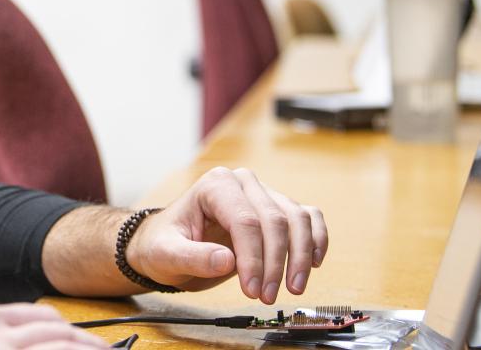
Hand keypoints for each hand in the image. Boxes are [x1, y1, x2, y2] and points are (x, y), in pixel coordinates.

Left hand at [125, 167, 327, 304]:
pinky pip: (308, 218)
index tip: (252, 288)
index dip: (254, 258)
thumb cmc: (164, 244)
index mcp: (215, 185)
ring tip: (292, 288)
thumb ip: (191, 257)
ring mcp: (263, 194)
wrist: (170, 244)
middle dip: (275, 263)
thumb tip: (226, 260)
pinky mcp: (277, 209)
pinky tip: (314, 263)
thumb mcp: (165, 254)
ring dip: (300, 257)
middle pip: (274, 221)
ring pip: (297, 220)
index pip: (245, 221)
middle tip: (266, 295)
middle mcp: (242, 183)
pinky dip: (316, 240)